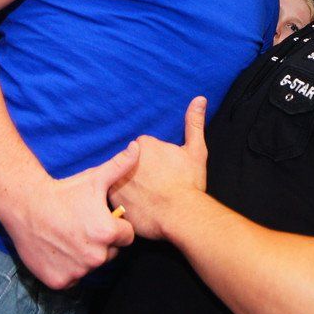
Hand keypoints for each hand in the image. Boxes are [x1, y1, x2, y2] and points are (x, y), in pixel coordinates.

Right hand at [0, 141, 139, 289]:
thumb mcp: (94, 178)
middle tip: (83, 226)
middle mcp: (95, 256)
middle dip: (102, 242)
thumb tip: (138, 147)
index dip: (116, 226)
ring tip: (70, 236)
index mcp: (108, 233)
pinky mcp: (60, 281)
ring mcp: (77, 270)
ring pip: (92, 265)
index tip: (100, 217)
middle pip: (111, 252)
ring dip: (85, 255)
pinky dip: (68, 268)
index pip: (126, 236)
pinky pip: (73, 277)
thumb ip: (120, 165)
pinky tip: (59, 249)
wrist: (25, 205)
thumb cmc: (63, 191)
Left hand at [110, 96, 207, 239]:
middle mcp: (126, 160)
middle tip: (158, 188)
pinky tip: (140, 209)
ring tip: (148, 201)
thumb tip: (200, 99)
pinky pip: (116, 201)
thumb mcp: (195, 150)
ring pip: (122, 182)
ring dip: (131, 189)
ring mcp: (117, 181)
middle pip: (131, 165)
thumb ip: (194, 123)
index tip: (165, 174)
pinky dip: (126, 204)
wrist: (182, 214)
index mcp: (143, 144)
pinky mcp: (113, 202)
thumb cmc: (189, 183)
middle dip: (140, 175)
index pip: (144, 151)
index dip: (156, 164)